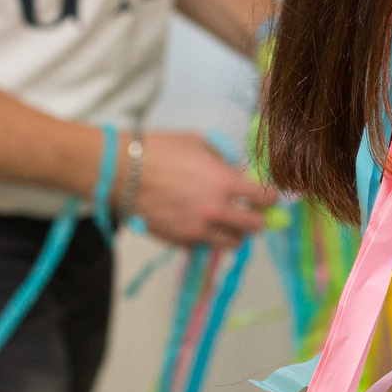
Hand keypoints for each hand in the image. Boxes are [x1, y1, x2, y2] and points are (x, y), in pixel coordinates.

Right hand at [133, 130, 274, 247]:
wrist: (120, 171)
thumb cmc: (160, 150)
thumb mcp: (200, 144)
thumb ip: (223, 160)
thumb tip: (236, 171)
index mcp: (225, 182)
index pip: (265, 198)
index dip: (271, 197)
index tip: (268, 196)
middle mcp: (216, 210)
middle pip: (254, 227)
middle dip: (257, 219)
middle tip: (252, 212)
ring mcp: (197, 229)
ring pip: (233, 243)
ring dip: (236, 233)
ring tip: (228, 223)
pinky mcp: (179, 241)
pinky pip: (205, 247)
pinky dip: (209, 239)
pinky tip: (203, 226)